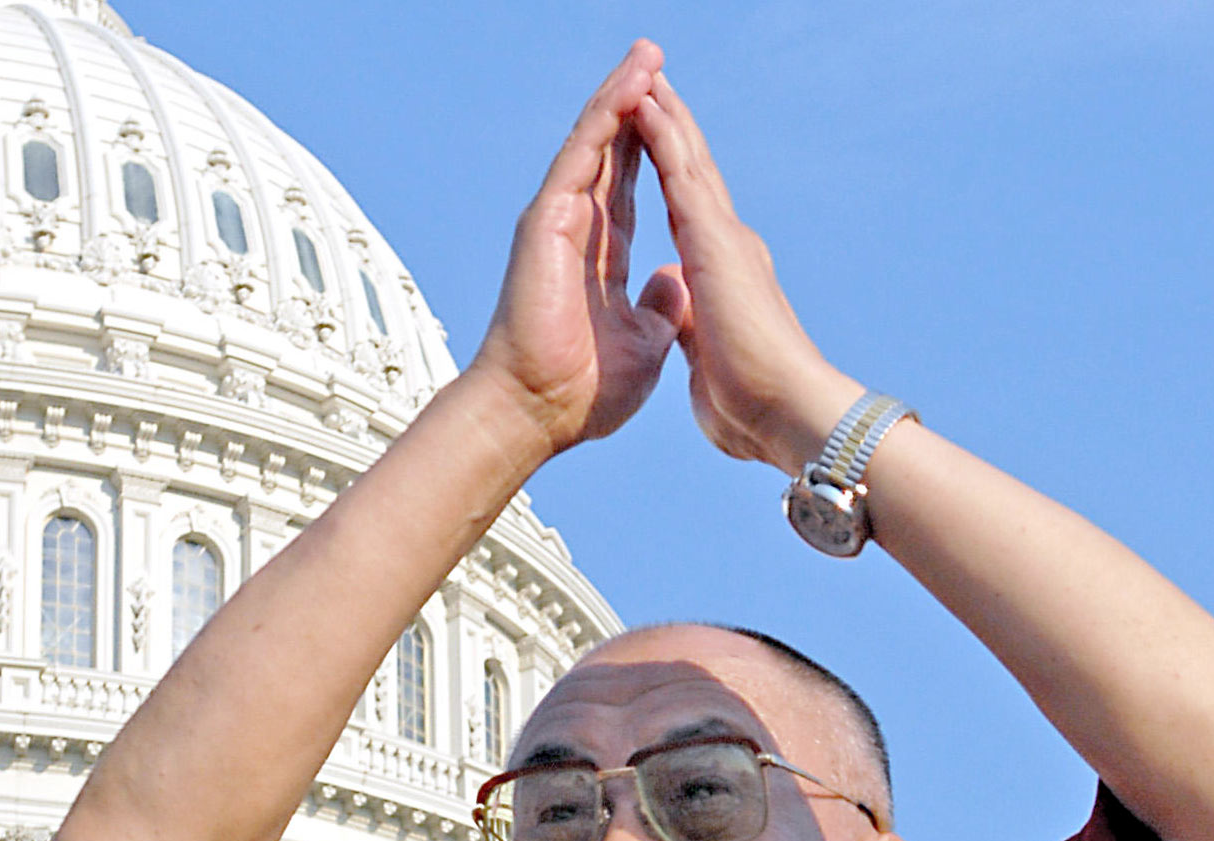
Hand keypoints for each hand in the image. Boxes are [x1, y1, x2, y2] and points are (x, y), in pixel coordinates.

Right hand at [467, 42, 686, 455]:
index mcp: (602, 258)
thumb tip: (675, 279)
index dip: (653, 151)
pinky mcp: (549, 220)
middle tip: (656, 59)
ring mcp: (561, 221)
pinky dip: (607, 119)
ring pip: (597, 143)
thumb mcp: (643, 341)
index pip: (632, 190)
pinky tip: (629, 86)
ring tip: (648, 56)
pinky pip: (583, 156)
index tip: (675, 116)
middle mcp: (579, 231)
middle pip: (613, 153)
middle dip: (637, 107)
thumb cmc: (583, 391)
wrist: (538, 413)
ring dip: (622, 96)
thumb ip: (658, 305)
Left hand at [633, 72, 864, 475]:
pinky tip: (642, 101)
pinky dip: (661, 133)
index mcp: (723, 275)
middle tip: (651, 86)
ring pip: (687, 158)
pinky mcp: (715, 239)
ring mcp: (725, 237)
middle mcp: (730, 246)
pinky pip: (680, 170)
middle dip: (669, 130)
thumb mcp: (706, 359)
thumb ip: (691, 327)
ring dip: (664, 115)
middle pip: (691, 172)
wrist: (787, 413)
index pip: (688, 212)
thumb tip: (676, 314)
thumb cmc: (753, 408)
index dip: (669, 176)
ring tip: (643, 75)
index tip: (650, 146)